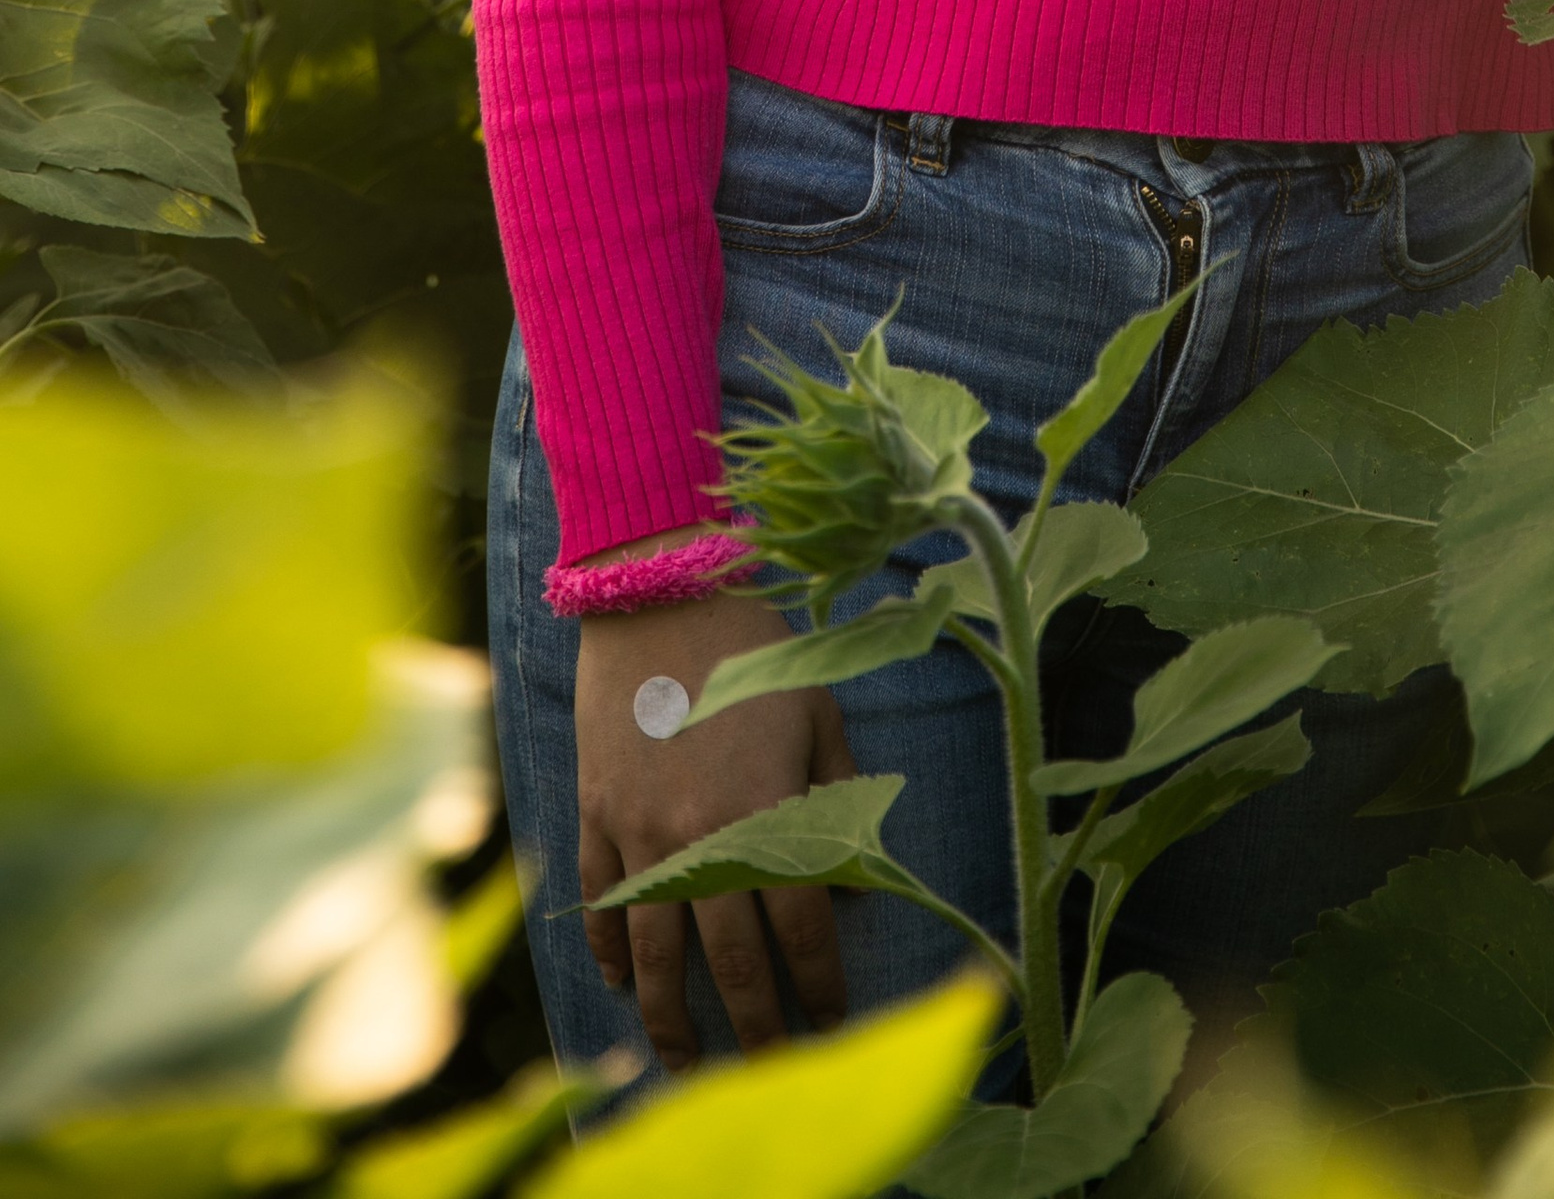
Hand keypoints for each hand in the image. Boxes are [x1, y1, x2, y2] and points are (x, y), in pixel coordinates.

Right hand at [575, 581, 855, 1071]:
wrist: (656, 591)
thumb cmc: (749, 643)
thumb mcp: (814, 707)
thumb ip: (836, 795)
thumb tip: (856, 879)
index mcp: (765, 811)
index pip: (800, 927)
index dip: (821, 981)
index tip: (832, 1015)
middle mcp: (701, 836)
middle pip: (730, 960)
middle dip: (756, 1024)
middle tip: (772, 1063)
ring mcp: (640, 830)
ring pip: (656, 952)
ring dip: (672, 1016)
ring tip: (689, 1057)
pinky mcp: (596, 813)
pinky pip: (600, 901)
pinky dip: (610, 947)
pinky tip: (623, 981)